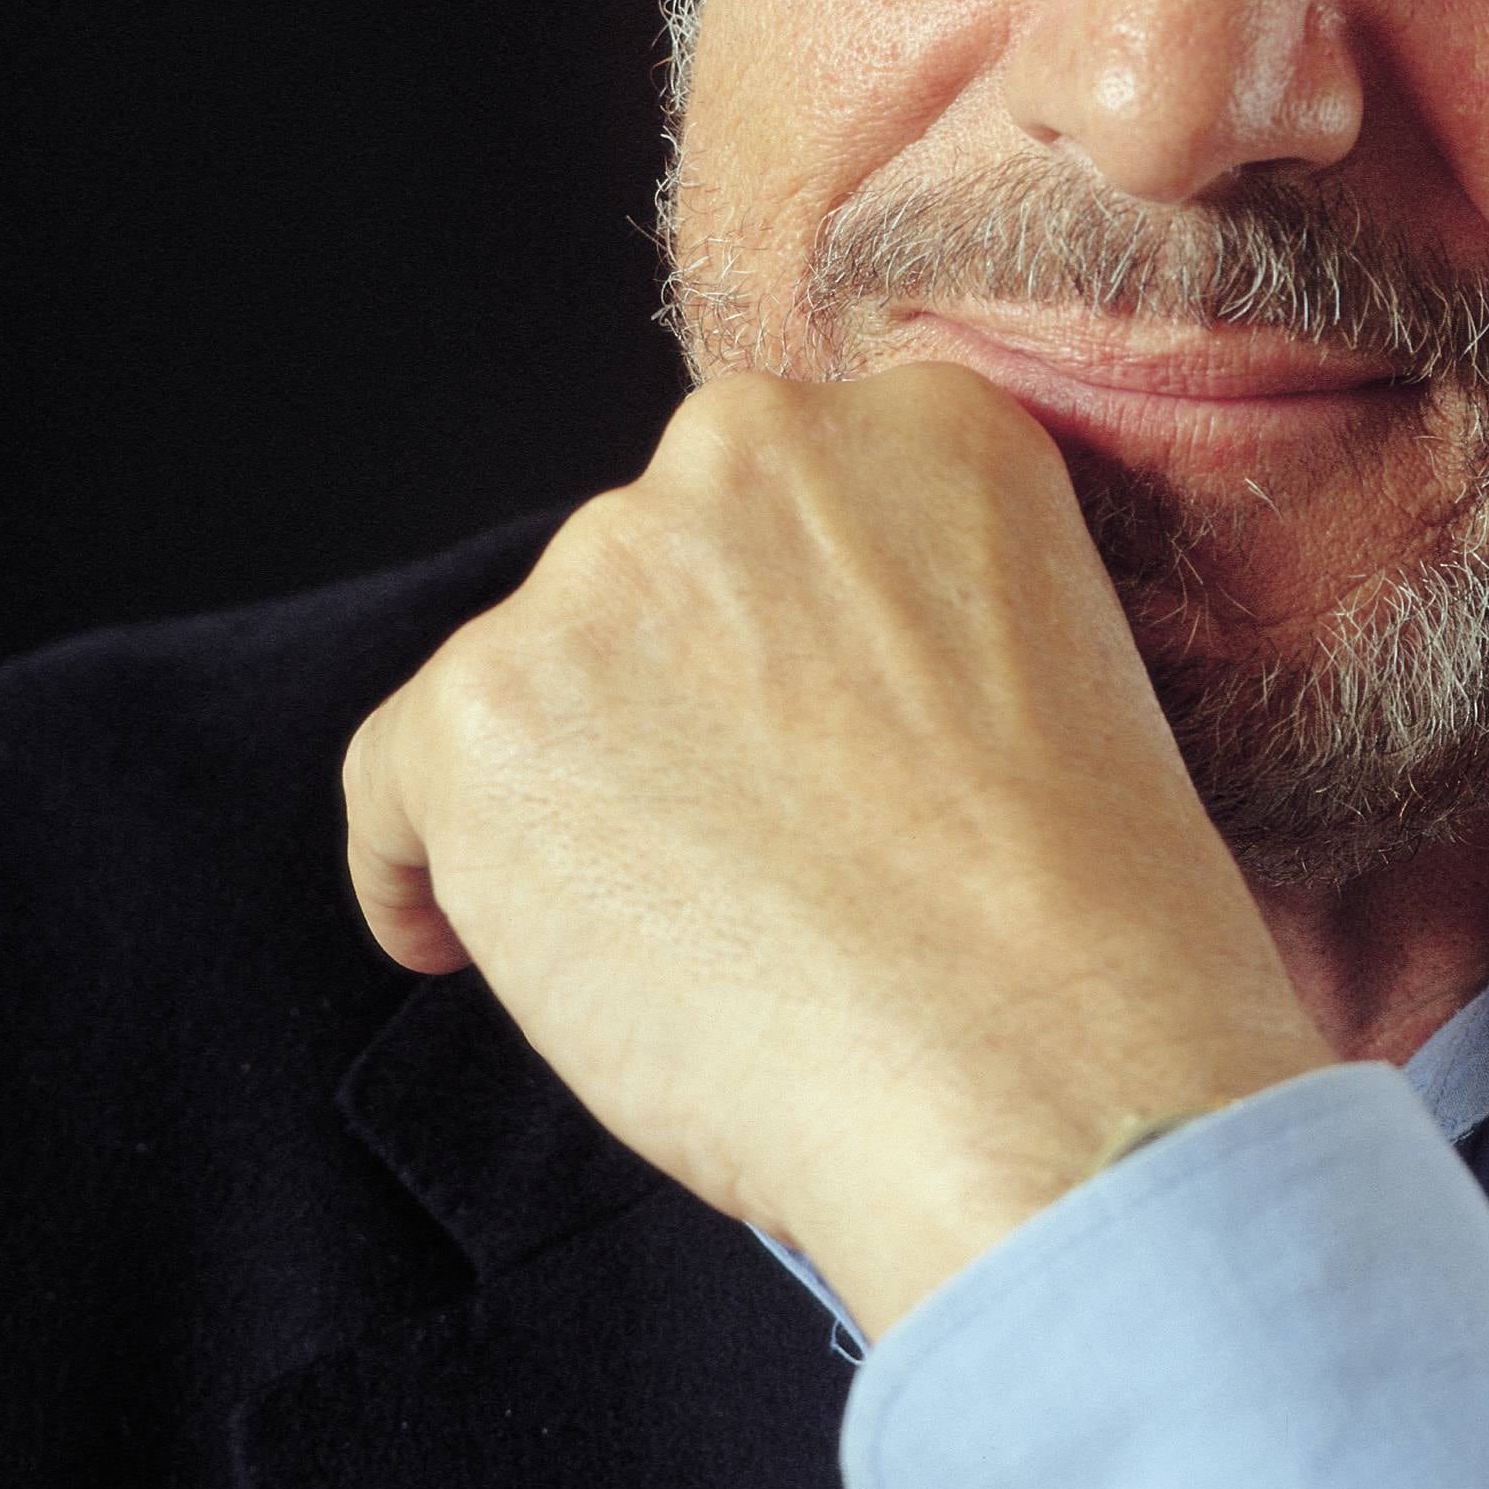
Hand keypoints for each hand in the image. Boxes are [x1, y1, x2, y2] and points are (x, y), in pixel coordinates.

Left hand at [342, 365, 1331, 1335]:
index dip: (776, 635)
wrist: (1048, 1065)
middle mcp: (754, 447)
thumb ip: (906, 617)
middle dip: (675, 698)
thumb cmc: (1089, 927)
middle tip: (740, 846)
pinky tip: (476, 946)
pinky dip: (422, 869)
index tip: (792, 732)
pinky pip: (398, 783)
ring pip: (538, 680)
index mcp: (923, 423)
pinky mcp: (486, 711)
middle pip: (653, 576)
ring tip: (675, 930)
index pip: (785, 504)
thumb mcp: (1058, 671)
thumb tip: (770, 689)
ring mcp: (608, 571)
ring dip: (578, 787)